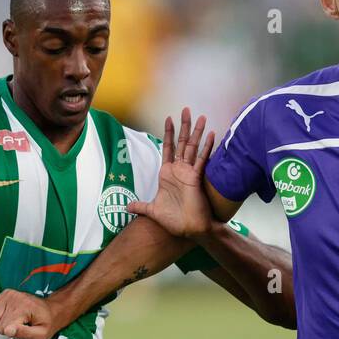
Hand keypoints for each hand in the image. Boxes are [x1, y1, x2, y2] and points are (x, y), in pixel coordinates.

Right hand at [0, 290, 56, 338]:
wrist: (51, 310)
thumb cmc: (46, 323)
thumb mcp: (40, 335)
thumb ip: (24, 334)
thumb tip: (8, 331)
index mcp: (24, 308)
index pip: (4, 329)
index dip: (13, 334)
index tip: (24, 330)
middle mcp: (15, 299)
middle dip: (8, 329)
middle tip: (21, 325)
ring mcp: (9, 295)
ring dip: (2, 322)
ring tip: (16, 320)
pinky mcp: (5, 294)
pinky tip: (9, 314)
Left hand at [126, 108, 216, 237]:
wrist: (188, 230)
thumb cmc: (174, 221)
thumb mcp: (152, 211)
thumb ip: (141, 206)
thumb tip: (126, 208)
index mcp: (168, 174)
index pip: (168, 148)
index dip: (168, 133)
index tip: (169, 118)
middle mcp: (179, 170)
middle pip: (182, 143)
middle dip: (183, 126)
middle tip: (186, 109)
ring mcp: (189, 173)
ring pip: (193, 147)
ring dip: (197, 132)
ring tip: (201, 117)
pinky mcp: (197, 178)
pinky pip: (202, 160)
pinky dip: (207, 147)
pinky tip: (212, 135)